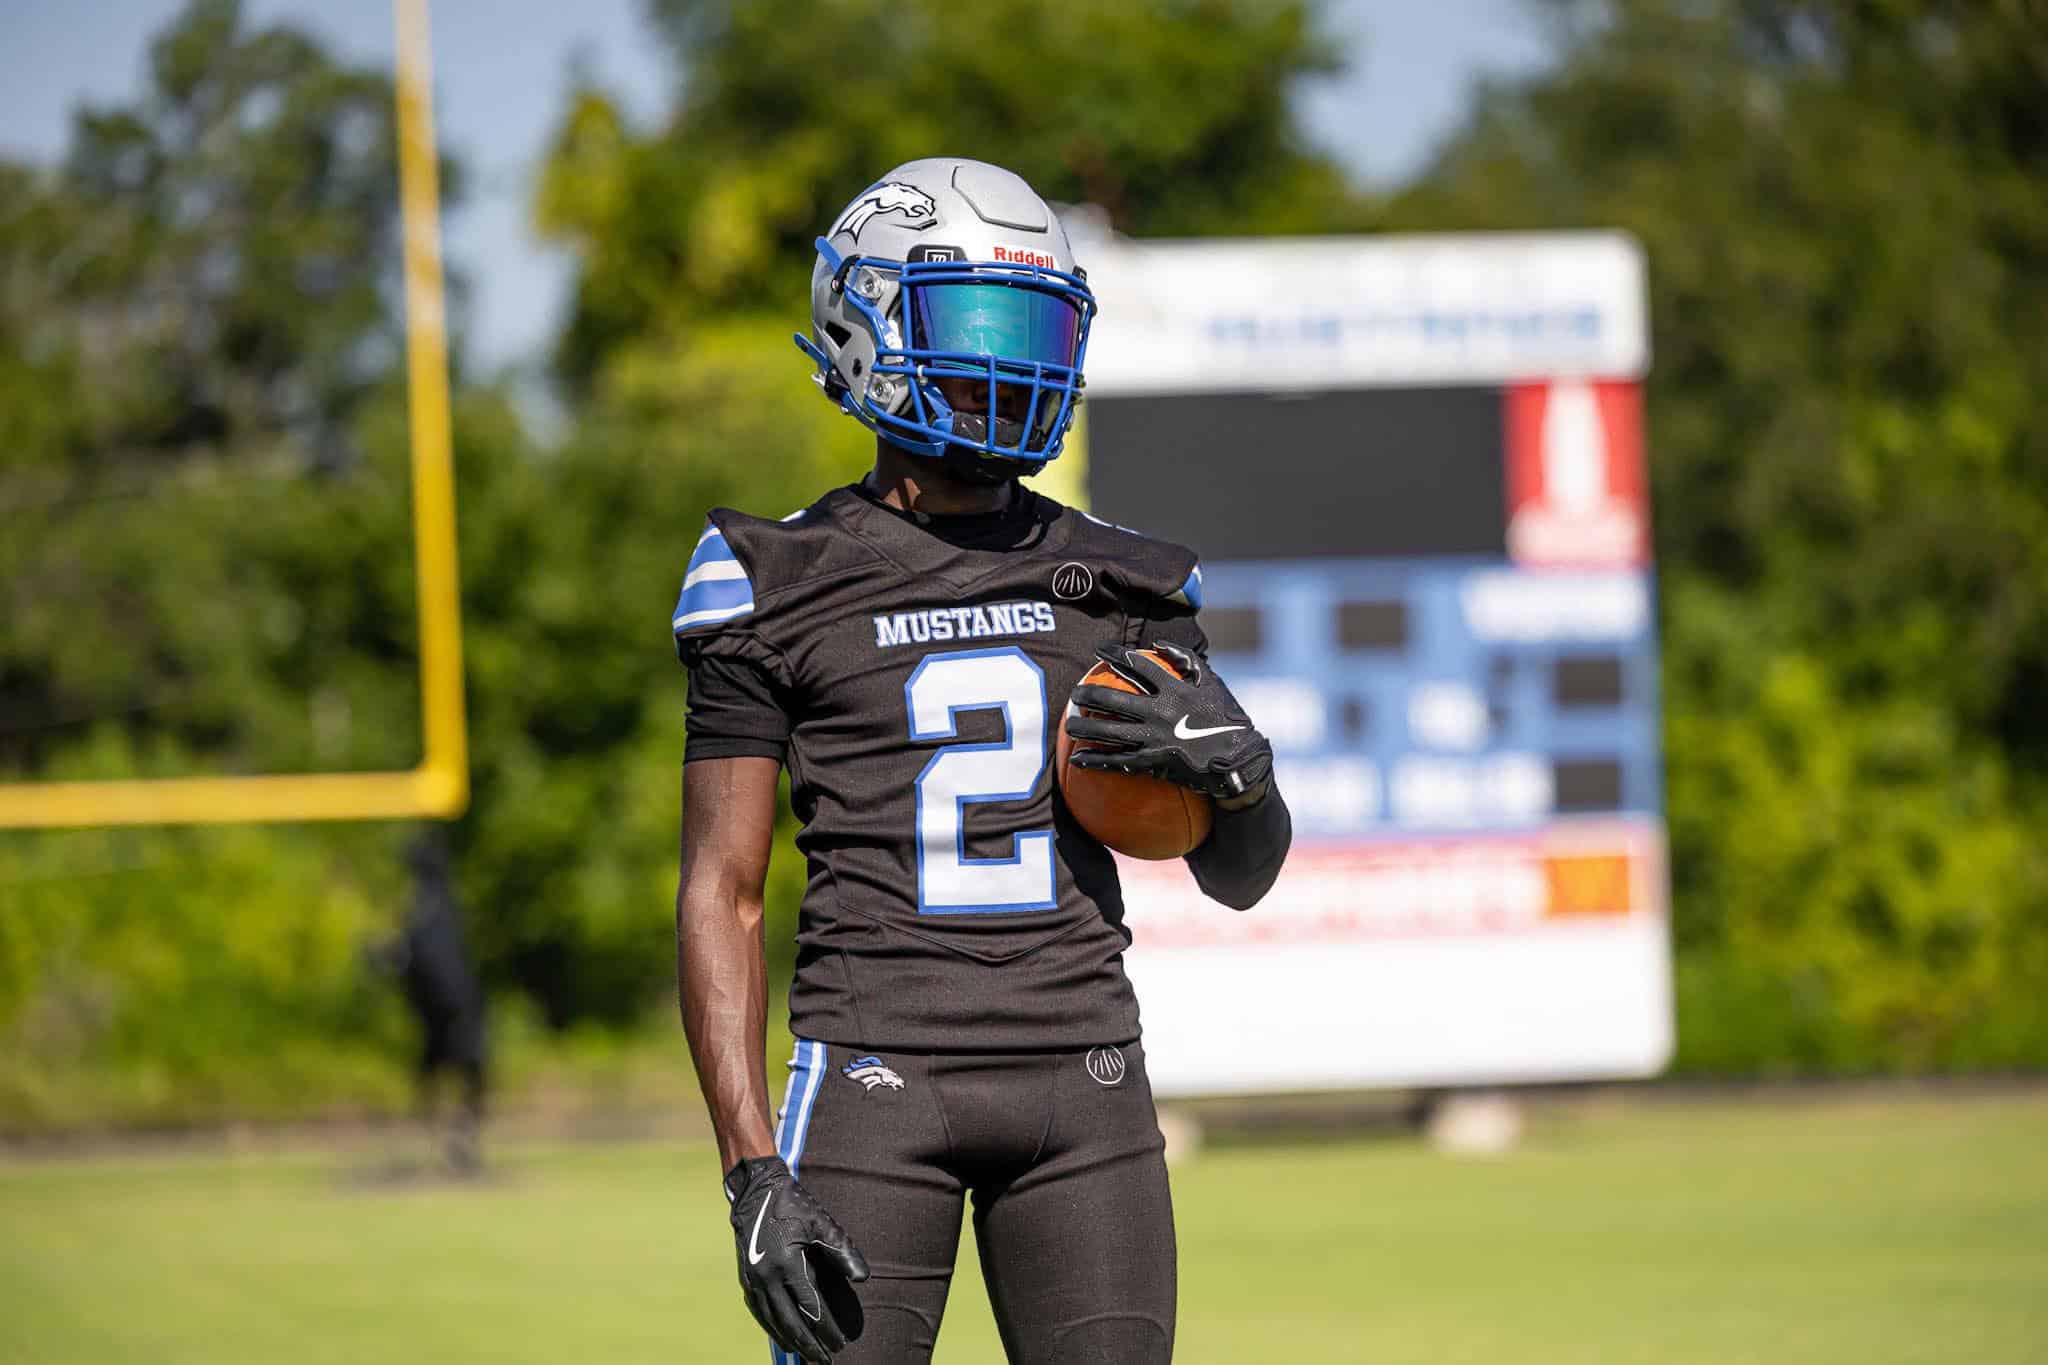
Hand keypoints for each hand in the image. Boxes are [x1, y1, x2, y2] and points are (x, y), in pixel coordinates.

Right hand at [724, 1156, 868, 1361]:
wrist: (756, 1191)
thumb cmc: (794, 1205)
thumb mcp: (822, 1223)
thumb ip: (842, 1252)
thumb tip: (863, 1279)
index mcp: (787, 1263)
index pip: (810, 1307)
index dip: (826, 1328)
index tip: (841, 1343)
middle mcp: (767, 1276)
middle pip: (789, 1321)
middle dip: (808, 1345)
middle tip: (824, 1361)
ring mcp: (753, 1279)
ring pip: (772, 1320)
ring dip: (789, 1340)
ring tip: (805, 1355)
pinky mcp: (746, 1278)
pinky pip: (759, 1311)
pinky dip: (771, 1327)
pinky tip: (782, 1336)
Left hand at [1067, 641, 1273, 802]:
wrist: (1240, 761)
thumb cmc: (1228, 719)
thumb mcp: (1214, 683)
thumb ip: (1187, 661)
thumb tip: (1161, 645)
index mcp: (1175, 689)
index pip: (1139, 665)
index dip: (1116, 655)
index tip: (1098, 650)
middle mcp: (1161, 711)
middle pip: (1114, 699)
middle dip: (1088, 694)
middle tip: (1074, 693)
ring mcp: (1155, 738)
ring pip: (1109, 731)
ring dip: (1084, 727)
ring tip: (1068, 724)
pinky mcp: (1153, 763)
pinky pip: (1118, 762)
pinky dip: (1096, 761)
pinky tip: (1077, 760)